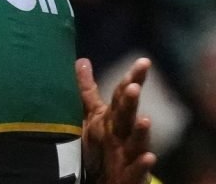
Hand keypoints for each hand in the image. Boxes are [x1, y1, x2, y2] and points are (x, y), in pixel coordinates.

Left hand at [77, 57, 156, 183]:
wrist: (105, 177)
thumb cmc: (101, 143)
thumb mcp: (92, 114)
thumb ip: (88, 90)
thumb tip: (82, 60)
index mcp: (113, 117)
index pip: (122, 95)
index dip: (132, 79)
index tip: (144, 62)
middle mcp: (122, 132)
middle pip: (127, 114)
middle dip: (132, 101)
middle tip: (134, 85)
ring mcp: (128, 153)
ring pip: (136, 141)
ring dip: (141, 131)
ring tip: (145, 120)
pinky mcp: (130, 173)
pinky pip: (137, 169)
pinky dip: (143, 164)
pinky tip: (149, 158)